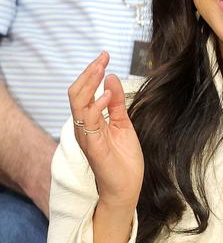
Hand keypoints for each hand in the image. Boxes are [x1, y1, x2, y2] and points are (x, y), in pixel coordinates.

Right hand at [67, 52, 143, 210]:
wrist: (127, 186)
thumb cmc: (123, 158)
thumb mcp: (123, 123)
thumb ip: (117, 102)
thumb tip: (111, 77)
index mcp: (91, 120)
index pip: (84, 91)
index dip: (92, 72)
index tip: (105, 55)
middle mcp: (84, 126)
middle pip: (76, 93)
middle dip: (89, 73)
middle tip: (102, 57)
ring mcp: (87, 136)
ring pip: (78, 103)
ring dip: (90, 83)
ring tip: (103, 69)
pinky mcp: (93, 146)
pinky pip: (89, 122)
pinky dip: (97, 105)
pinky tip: (108, 95)